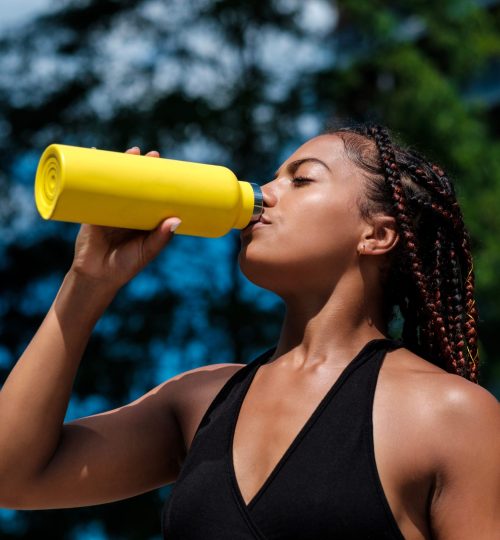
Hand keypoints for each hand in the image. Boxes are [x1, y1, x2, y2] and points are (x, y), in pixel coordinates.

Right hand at [70, 147, 180, 290]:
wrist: (96, 277)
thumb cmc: (125, 266)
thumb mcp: (146, 252)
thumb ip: (160, 238)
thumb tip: (176, 220)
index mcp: (142, 218)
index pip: (152, 193)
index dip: (158, 179)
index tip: (167, 166)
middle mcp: (127, 210)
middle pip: (134, 183)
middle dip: (141, 166)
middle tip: (151, 154)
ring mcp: (109, 208)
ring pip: (115, 182)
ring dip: (119, 164)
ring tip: (130, 151)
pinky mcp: (91, 210)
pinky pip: (90, 188)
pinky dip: (89, 172)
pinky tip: (92, 155)